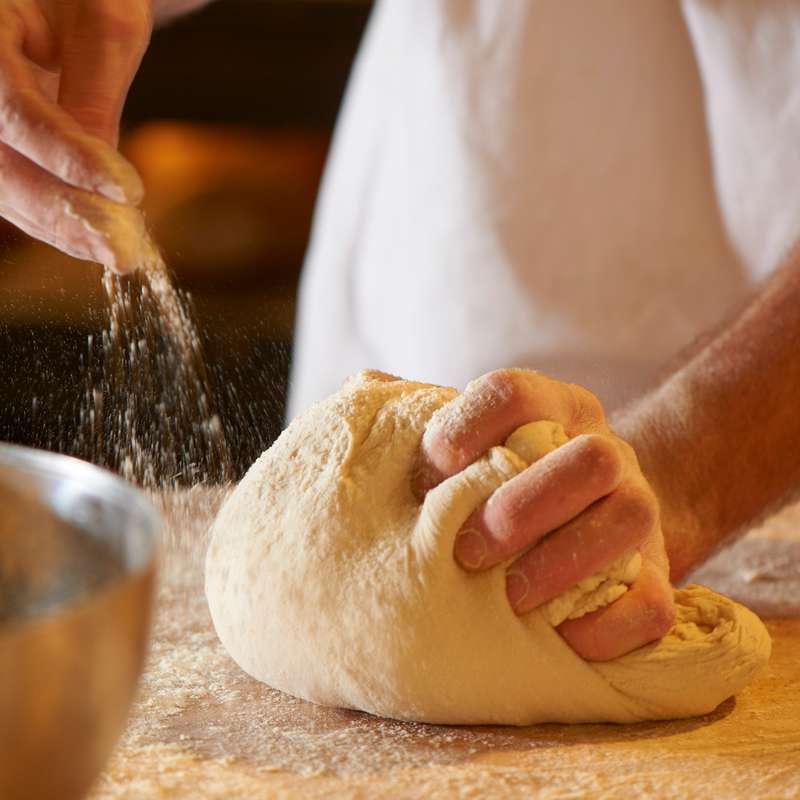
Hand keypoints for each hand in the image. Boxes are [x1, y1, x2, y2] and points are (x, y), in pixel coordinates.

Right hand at [0, 0, 152, 270]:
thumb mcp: (102, 24)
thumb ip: (96, 95)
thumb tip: (106, 181)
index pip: (11, 107)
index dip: (68, 156)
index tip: (128, 193)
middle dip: (64, 212)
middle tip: (123, 251)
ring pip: (2, 189)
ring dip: (62, 229)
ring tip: (119, 255)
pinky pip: (11, 192)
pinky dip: (54, 222)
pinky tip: (98, 243)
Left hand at [416, 368, 674, 660]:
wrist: (600, 517)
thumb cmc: (511, 483)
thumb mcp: (477, 444)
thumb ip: (424, 422)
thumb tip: (361, 391)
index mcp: (551, 410)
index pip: (514, 392)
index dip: (469, 424)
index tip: (430, 467)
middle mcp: (604, 452)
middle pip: (588, 458)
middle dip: (524, 505)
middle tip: (468, 550)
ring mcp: (641, 512)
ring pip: (630, 519)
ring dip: (563, 561)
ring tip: (510, 597)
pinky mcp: (660, 574)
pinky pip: (656, 601)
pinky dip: (608, 625)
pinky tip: (561, 638)